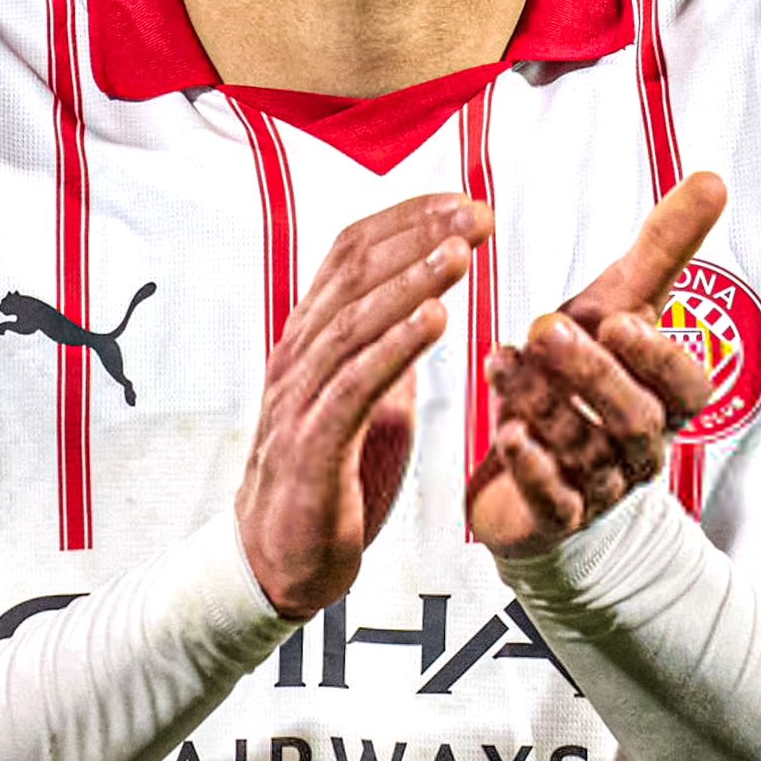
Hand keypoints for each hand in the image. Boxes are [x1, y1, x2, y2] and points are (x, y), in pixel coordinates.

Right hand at [237, 193, 493, 618]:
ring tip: (460, 255)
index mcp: (313, 335)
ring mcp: (300, 397)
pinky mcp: (311, 445)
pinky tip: (436, 321)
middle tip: (476, 217)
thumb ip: (387, 348)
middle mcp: (300, 354)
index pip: (351, 252)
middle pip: (355, 274)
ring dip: (411, 282)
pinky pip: (354, 386)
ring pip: (354, 321)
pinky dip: (395, 348)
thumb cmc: (331, 475)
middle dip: (419, 237)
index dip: (407, 219)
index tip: (465, 203)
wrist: (283, 557)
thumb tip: (426, 301)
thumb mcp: (367, 395)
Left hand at [466, 171, 726, 557]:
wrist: (533, 456)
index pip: (686, 386)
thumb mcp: (618, 306)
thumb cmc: (583, 376)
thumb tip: (713, 179)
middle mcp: (640, 445)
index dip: (659, 358)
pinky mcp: (555, 516)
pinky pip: (553, 502)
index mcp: (664, 397)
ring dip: (543, 403)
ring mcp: (600, 485)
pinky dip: (532, 469)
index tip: (621, 319)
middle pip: (636, 420)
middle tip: (546, 328)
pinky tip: (507, 434)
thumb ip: (663, 250)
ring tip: (502, 359)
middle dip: (593, 374)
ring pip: (586, 452)